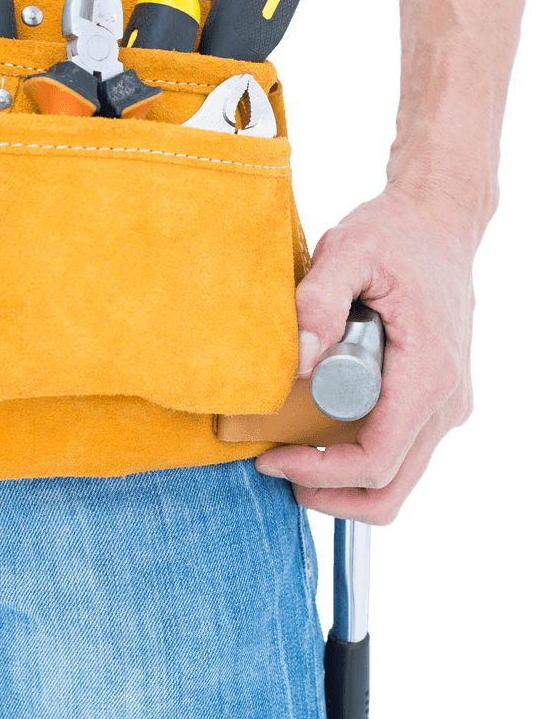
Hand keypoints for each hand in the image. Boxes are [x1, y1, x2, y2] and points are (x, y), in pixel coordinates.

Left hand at [254, 188, 475, 525]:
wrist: (437, 223)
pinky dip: (354, 458)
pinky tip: (312, 432)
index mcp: (429, 375)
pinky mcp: (431, 400)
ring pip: (396, 478)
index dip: (320, 473)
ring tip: (288, 455)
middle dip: (329, 495)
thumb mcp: (349, 252)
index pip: (377, 460)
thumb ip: (320, 301)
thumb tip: (297, 361)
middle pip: (390, 489)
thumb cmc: (393, 236)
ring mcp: (444, 406)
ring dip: (341, 481)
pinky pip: (396, 450)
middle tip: (273, 469)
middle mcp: (446, 401)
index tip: (271, 459)